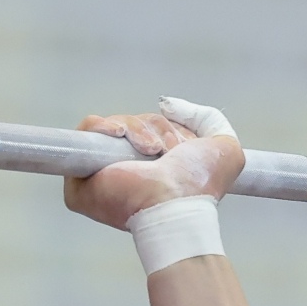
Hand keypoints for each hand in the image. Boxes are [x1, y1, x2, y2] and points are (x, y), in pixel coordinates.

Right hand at [64, 109, 245, 229]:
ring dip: (137, 129)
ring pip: (114, 125)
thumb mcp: (226, 148)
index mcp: (156, 171)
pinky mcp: (80, 178)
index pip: (153, 131)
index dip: (166, 129)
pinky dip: (102, 125)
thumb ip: (208, 119)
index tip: (179, 146)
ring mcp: (103, 174)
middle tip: (166, 149)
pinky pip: (86, 130)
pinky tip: (120, 136)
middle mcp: (129, 173)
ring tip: (152, 151)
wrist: (174, 201)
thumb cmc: (200, 185)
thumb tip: (166, 104)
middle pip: (135, 125)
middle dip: (155, 128)